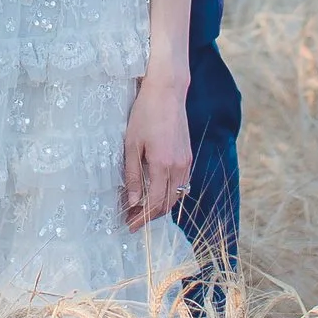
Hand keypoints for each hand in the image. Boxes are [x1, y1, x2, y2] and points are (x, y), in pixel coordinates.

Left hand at [122, 68, 192, 227]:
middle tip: (133, 220)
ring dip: (160, 206)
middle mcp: (178, 167)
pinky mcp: (188, 156)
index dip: (141, 218)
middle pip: (167, 204)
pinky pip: (181, 184)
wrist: (167, 91)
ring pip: (176, 195)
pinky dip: (169, 194)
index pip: (154, 203)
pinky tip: (156, 192)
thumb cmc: (145, 114)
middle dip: (150, 216)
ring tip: (141, 209)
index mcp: (162, 165)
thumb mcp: (131, 144)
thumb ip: (132, 175)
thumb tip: (132, 202)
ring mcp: (186, 162)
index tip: (129, 225)